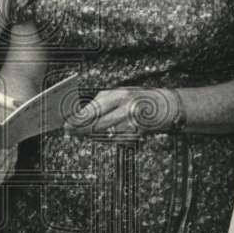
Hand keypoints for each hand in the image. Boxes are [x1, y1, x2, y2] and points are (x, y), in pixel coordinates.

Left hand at [63, 88, 181, 136]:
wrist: (167, 106)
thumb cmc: (140, 98)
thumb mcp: (121, 93)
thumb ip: (102, 101)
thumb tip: (82, 114)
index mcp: (119, 95)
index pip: (93, 109)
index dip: (78, 119)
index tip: (66, 124)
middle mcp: (125, 108)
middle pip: (96, 124)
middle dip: (80, 130)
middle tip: (68, 133)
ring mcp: (132, 123)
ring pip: (104, 134)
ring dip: (90, 136)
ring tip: (80, 135)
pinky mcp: (136, 134)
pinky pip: (115, 139)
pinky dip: (105, 139)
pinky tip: (98, 137)